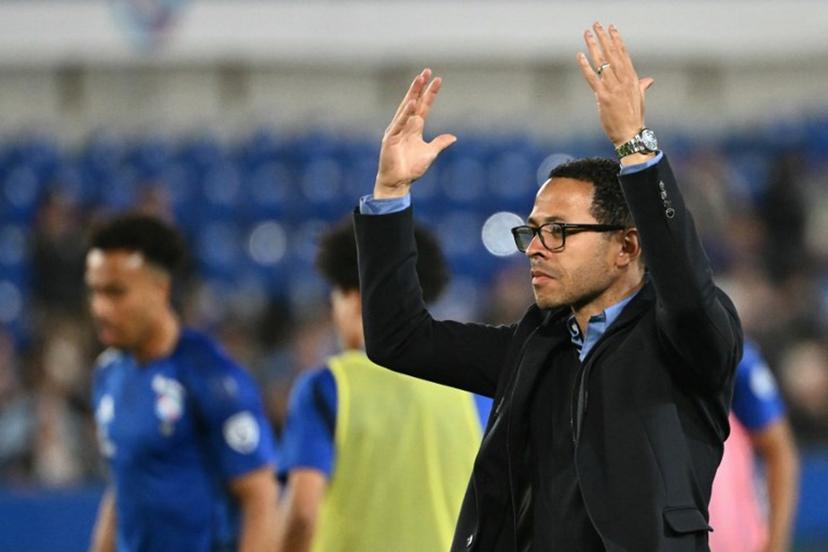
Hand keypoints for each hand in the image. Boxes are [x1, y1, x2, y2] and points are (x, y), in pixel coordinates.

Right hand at [374, 68, 456, 198]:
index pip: (424, 106)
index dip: (430, 93)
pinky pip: (399, 123)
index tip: (437, 80)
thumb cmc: (411, 168)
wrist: (399, 182)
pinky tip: (412, 102)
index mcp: (414, 127)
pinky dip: (405, 113)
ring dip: (413, 93)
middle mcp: (405, 125)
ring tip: (419, 79)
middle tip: (426, 71)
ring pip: (406, 107)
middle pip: (414, 101)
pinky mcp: (391, 138)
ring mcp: (397, 130)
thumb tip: (453, 137)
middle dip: (420, 87)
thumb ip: (440, 143)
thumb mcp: (430, 153)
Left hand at [577, 22, 654, 147]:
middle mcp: (624, 81)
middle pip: (612, 54)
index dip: (617, 40)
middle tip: (596, 25)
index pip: (624, 54)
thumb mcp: (640, 99)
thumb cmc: (634, 118)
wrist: (630, 134)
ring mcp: (613, 88)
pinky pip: (592, 78)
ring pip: (602, 62)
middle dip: (604, 38)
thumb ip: (641, 86)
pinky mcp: (603, 97)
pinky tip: (579, 56)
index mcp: (632, 79)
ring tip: (587, 34)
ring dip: (593, 47)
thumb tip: (649, 80)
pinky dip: (585, 66)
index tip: (611, 28)